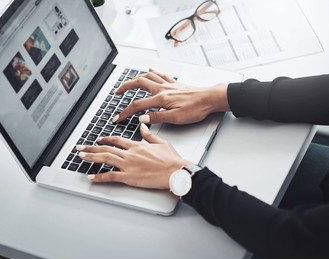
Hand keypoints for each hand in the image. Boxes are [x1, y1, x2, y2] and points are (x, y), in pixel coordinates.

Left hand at [76, 124, 190, 189]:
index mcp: (137, 146)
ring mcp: (128, 165)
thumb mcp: (161, 142)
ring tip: (81, 157)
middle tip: (80, 147)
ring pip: (105, 159)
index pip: (117, 140)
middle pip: (106, 149)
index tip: (99, 139)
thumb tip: (143, 126)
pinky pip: (110, 176)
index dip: (106, 139)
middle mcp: (130, 154)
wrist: (176, 171)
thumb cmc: (171, 160)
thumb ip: (149, 135)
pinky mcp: (129, 177)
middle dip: (91, 147)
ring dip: (91, 157)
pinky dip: (99, 177)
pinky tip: (91, 177)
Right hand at [113, 69, 229, 124]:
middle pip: (138, 83)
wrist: (211, 99)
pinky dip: (153, 71)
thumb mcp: (176, 118)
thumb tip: (142, 118)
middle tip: (117, 92)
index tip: (117, 118)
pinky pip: (161, 74)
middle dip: (125, 87)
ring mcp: (169, 84)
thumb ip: (157, 117)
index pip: (137, 105)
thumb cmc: (196, 109)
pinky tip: (150, 69)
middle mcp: (163, 89)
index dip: (125, 112)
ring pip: (148, 76)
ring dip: (136, 77)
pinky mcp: (175, 83)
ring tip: (129, 82)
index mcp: (161, 99)